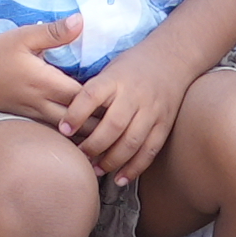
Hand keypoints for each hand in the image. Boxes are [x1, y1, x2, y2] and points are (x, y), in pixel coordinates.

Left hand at [58, 32, 197, 185]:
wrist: (172, 58)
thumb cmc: (132, 66)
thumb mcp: (110, 68)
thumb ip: (94, 91)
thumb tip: (67, 118)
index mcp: (116, 78)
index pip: (92, 95)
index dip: (76, 113)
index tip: (63, 130)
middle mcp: (135, 95)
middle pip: (113, 125)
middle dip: (94, 145)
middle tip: (79, 156)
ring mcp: (152, 111)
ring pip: (132, 141)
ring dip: (112, 161)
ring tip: (96, 170)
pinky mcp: (164, 124)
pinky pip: (150, 150)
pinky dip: (135, 168)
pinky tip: (120, 179)